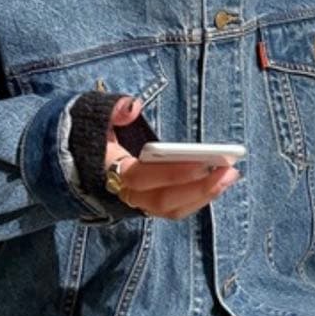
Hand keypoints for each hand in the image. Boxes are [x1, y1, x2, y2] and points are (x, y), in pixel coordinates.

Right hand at [104, 97, 240, 219]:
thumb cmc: (95, 136)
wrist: (83, 162)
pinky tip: (220, 182)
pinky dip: (198, 198)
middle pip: (164, 200)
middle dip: (199, 188)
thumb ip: (112, 110)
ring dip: (204, 195)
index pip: (143, 177)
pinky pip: (176, 208)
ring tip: (231, 175)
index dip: (173, 173)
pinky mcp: (151, 204)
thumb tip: (132, 106)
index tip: (203, 163)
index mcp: (112, 171)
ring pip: (173, 209)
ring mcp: (139, 203)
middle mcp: (126, 194)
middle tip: (229, 171)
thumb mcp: (94, 117)